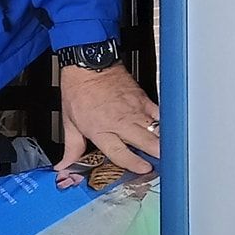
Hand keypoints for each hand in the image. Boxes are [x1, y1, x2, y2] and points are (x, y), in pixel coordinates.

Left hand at [58, 64, 159, 184]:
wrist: (88, 64)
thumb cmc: (79, 90)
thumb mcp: (69, 122)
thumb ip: (72, 148)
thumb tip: (65, 165)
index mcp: (100, 129)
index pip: (120, 152)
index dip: (134, 163)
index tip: (144, 169)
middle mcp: (120, 122)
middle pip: (146, 141)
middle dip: (157, 154)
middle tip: (163, 163)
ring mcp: (134, 110)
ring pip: (156, 129)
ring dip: (163, 141)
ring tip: (170, 152)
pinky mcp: (143, 99)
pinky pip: (159, 114)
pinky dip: (165, 123)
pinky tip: (169, 132)